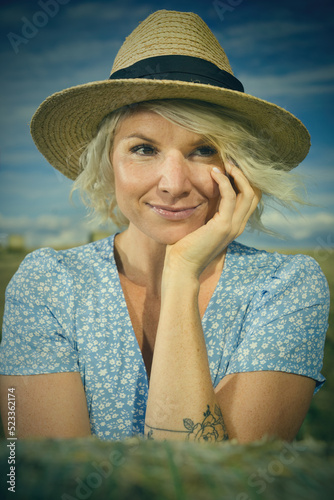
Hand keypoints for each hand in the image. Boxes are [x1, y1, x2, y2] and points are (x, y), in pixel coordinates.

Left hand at [164, 162, 260, 278]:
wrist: (182, 267)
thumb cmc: (185, 247)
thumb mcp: (200, 226)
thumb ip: (207, 213)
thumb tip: (201, 194)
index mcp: (234, 226)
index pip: (251, 200)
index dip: (245, 182)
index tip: (230, 168)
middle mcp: (238, 226)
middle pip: (255, 194)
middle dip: (245, 175)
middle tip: (230, 161)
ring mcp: (233, 227)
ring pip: (248, 193)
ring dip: (237, 175)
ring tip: (225, 163)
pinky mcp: (223, 226)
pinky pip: (230, 197)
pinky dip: (224, 182)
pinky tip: (214, 173)